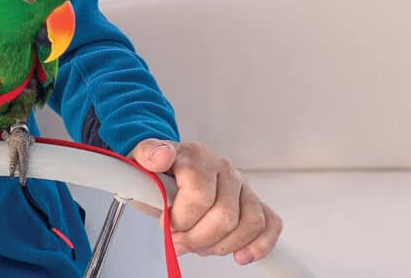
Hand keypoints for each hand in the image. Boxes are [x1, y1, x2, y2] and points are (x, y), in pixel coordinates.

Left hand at [128, 139, 281, 264]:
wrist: (165, 168)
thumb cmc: (156, 171)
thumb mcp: (141, 161)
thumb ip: (147, 157)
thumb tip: (159, 157)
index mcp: (197, 156)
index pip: (199, 197)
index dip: (181, 220)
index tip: (166, 224)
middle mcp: (223, 168)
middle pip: (225, 216)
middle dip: (198, 239)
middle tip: (179, 241)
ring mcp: (241, 185)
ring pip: (250, 223)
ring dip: (222, 245)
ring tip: (200, 245)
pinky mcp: (252, 200)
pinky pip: (270, 223)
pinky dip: (259, 245)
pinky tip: (239, 255)